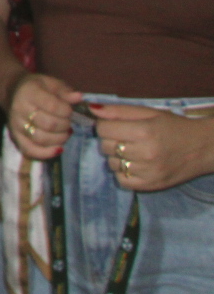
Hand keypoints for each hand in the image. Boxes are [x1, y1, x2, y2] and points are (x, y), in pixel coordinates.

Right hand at [6, 72, 81, 159]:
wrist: (14, 92)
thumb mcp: (52, 83)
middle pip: (48, 125)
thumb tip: (79, 98)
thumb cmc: (38, 88)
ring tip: (65, 132)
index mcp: (28, 92)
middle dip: (65, 125)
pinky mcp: (16, 137)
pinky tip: (58, 148)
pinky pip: (31, 151)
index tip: (70, 110)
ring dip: (60, 139)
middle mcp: (19, 109)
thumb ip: (66, 91)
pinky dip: (47, 153)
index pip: (52, 106)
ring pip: (42, 139)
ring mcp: (16, 125)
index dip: (66, 111)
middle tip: (68, 122)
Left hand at [93, 104, 213, 191]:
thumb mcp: (149, 112)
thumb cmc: (175, 127)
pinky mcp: (152, 185)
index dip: (105, 125)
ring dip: (116, 156)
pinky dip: (123, 172)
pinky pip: (122, 180)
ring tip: (132, 151)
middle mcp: (146, 153)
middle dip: (110, 140)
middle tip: (125, 137)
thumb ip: (119, 111)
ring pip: (112, 164)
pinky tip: (134, 164)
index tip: (114, 125)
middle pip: (105, 146)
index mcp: (145, 131)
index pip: (103, 129)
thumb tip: (92, 108)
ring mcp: (149, 172)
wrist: (204, 148)